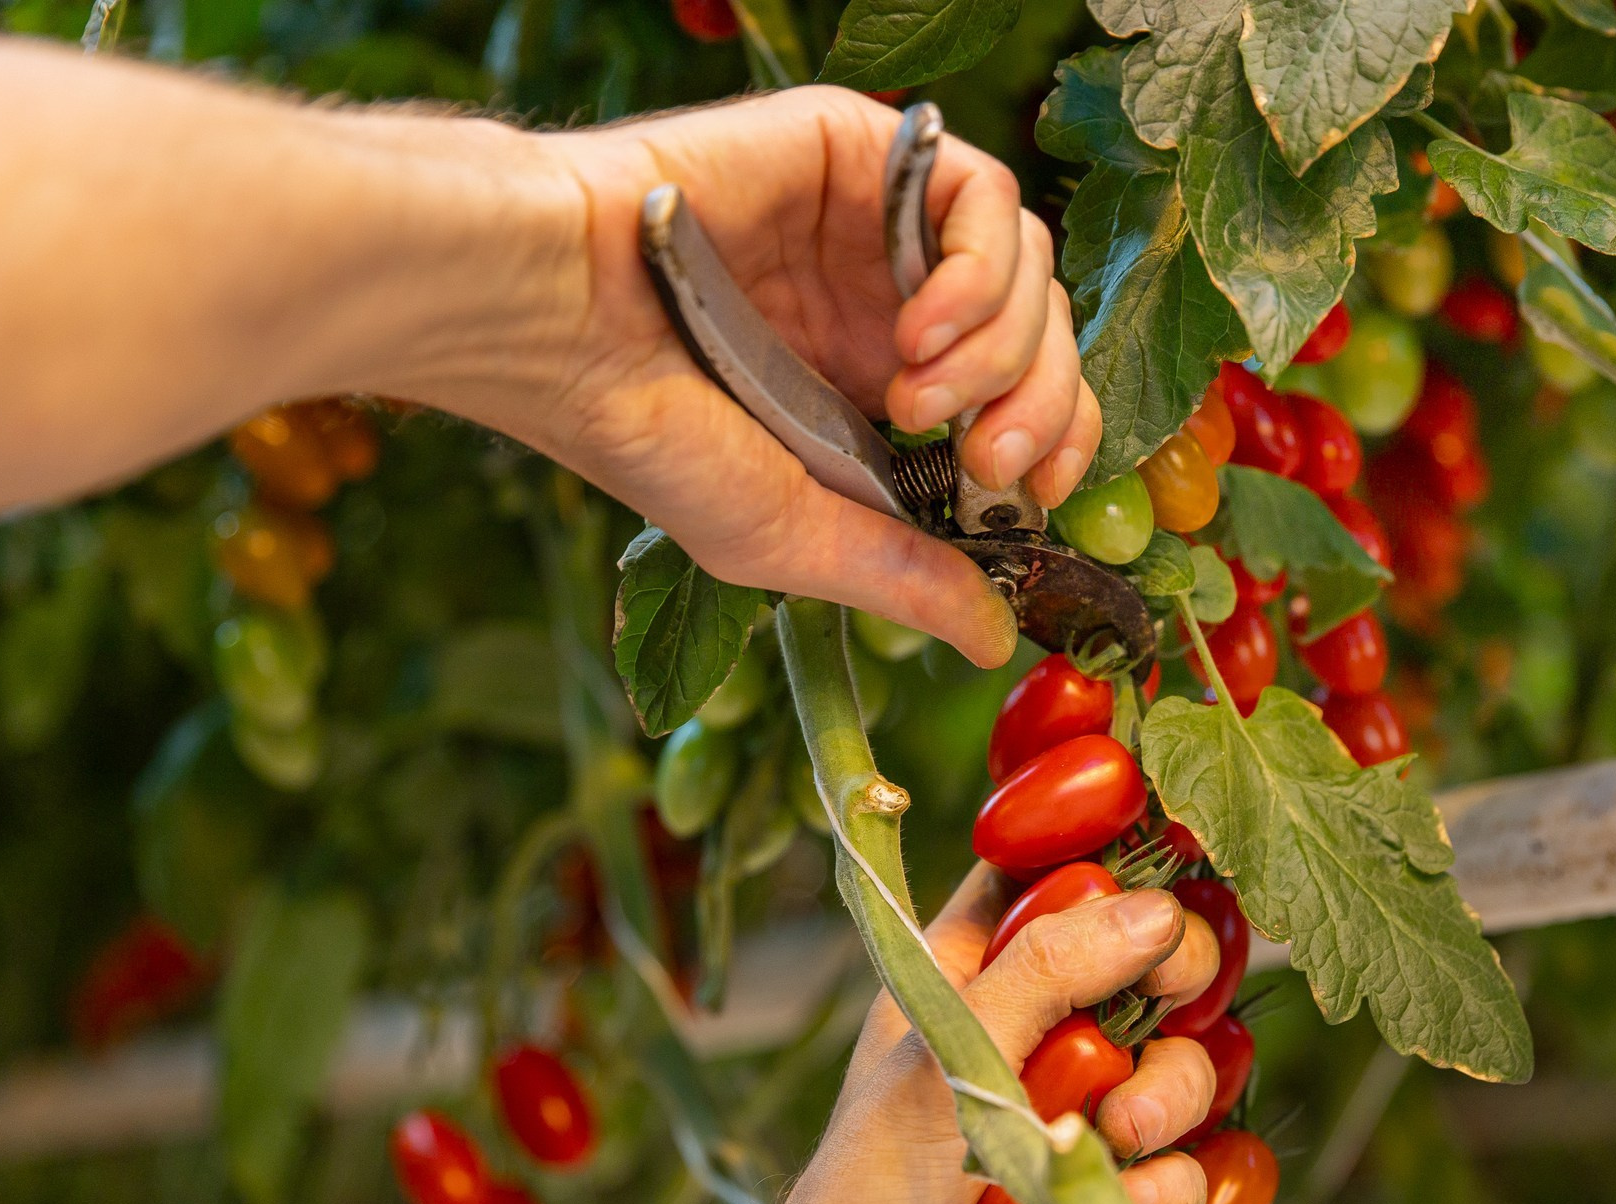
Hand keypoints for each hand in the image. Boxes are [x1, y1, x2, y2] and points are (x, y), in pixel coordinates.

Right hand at [507, 90, 1097, 666]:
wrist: (560, 321)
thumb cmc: (648, 434)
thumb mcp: (789, 534)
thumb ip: (901, 575)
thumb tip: (995, 638)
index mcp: (877, 387)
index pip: (1021, 401)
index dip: (1055, 445)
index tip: (1032, 497)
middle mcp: (888, 300)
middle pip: (1042, 334)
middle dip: (1043, 409)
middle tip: (994, 463)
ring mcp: (879, 224)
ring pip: (1026, 264)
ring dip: (1006, 350)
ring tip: (923, 401)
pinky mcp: (863, 154)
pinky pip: (981, 193)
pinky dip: (980, 271)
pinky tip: (920, 330)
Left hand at [739, 869, 1223, 1203]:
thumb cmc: (868, 1197)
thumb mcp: (943, 1056)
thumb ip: (1047, 972)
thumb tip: (1157, 913)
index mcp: (969, 970)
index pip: (1057, 873)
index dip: (1121, 866)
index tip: (1168, 877)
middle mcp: (1037, 1032)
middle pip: (1157, 962)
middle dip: (1174, 990)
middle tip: (1159, 1011)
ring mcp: (1083, 1120)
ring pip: (1190, 1070)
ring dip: (1169, 1103)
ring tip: (1114, 1144)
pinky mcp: (1117, 1202)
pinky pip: (1195, 1173)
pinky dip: (1172, 1193)